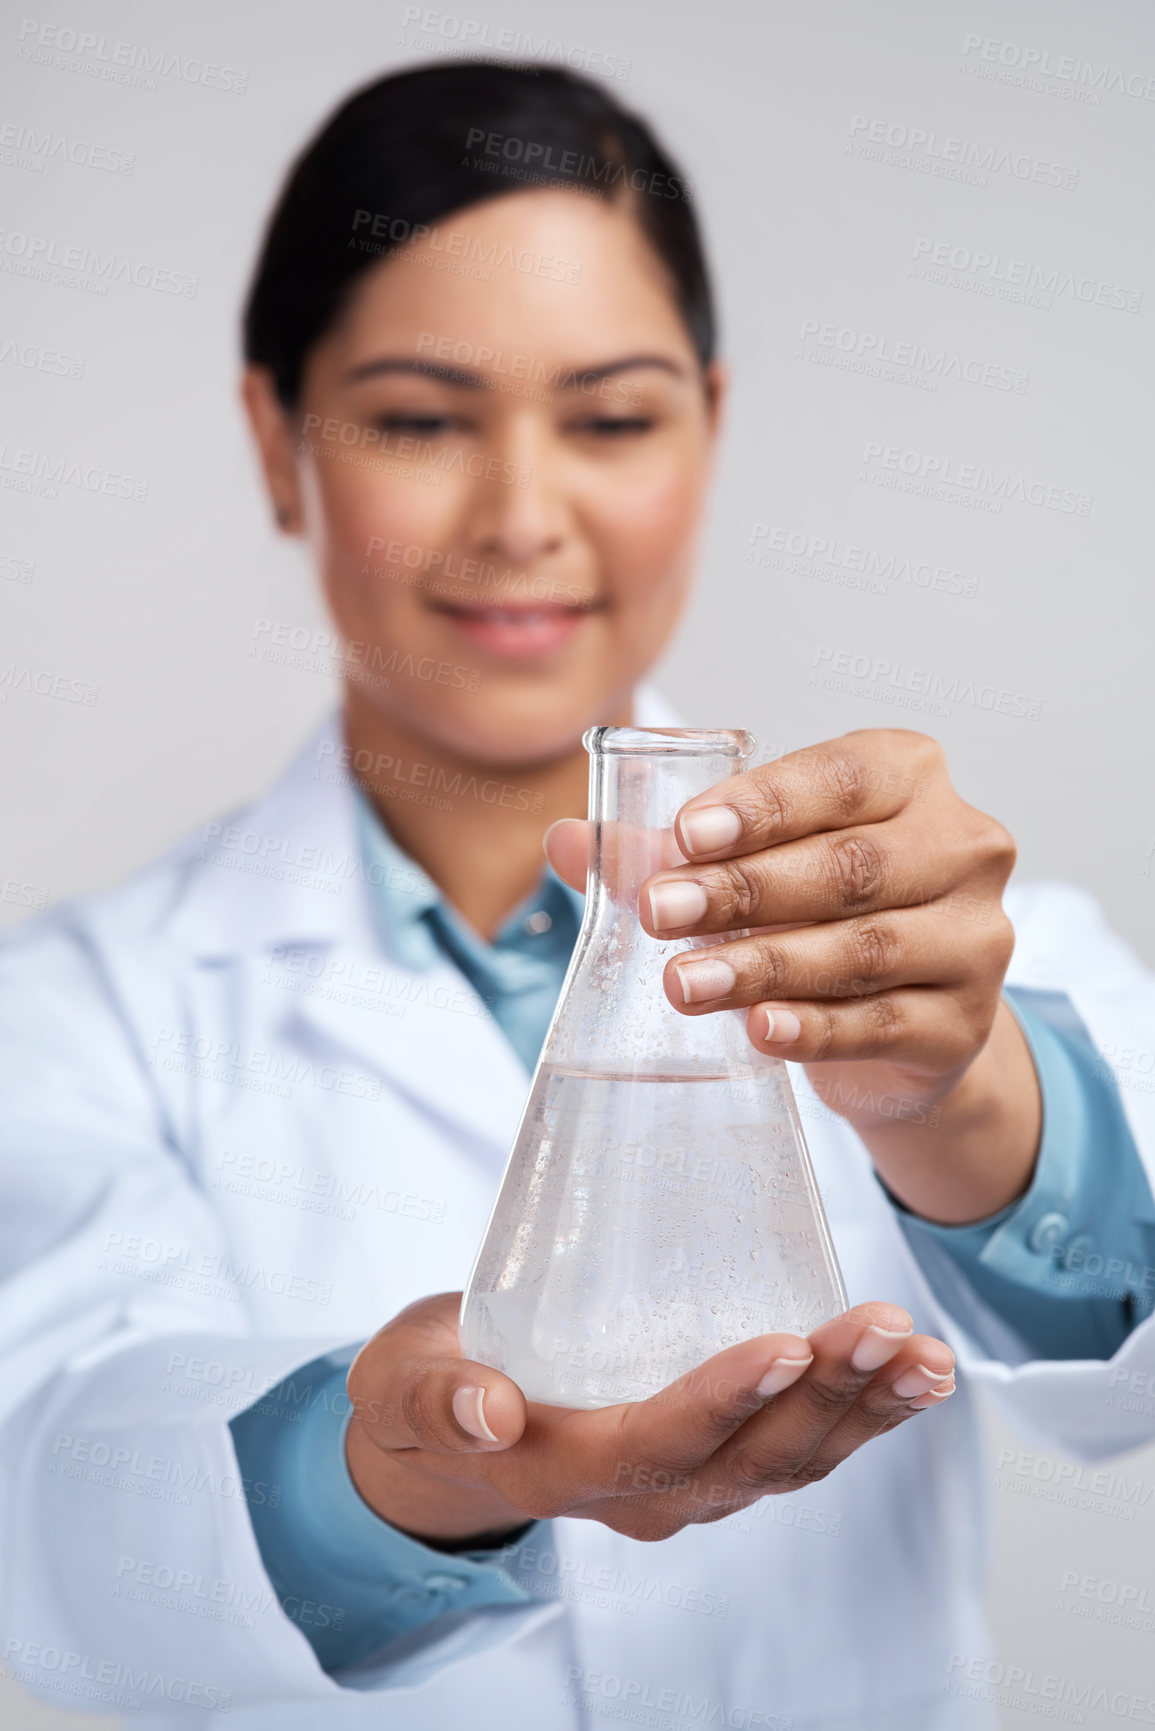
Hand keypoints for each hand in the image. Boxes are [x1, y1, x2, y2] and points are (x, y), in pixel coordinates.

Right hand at [345, 1293, 953, 1545]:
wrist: (447, 1422)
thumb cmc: (427, 1384)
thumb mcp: (401, 1381)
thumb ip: (433, 1394)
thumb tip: (488, 1412)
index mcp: (566, 1469)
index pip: (658, 1443)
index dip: (723, 1401)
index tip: (784, 1344)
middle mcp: (642, 1492)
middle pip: (749, 1458)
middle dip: (826, 1394)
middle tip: (883, 1325)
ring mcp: (686, 1484)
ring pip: (791, 1460)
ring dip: (864, 1408)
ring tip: (923, 1353)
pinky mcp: (715, 1456)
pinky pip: (800, 1448)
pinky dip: (863, 1414)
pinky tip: (915, 1373)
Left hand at [547, 728, 1038, 1222]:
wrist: (906, 1023)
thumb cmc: (822, 914)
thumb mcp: (756, 866)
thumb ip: (666, 851)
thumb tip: (566, 842)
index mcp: (911, 777)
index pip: (840, 778)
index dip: (764, 805)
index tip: (686, 833)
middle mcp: (962, 848)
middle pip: (848, 866)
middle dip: (743, 890)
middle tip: (658, 912)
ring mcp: (974, 940)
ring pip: (862, 949)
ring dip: (763, 966)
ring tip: (683, 983)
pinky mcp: (962, 1025)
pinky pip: (881, 1025)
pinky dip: (812, 1029)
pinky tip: (758, 1031)